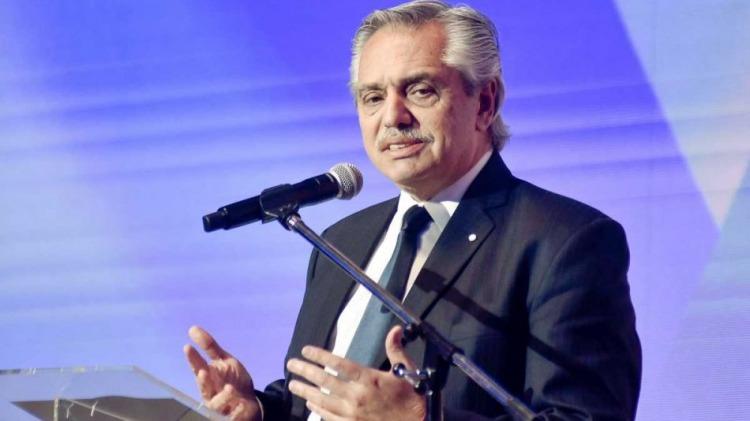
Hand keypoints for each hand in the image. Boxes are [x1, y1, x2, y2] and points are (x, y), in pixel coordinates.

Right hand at [184, 326, 261, 420]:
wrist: (249, 401)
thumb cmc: (232, 380)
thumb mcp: (225, 361)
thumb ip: (210, 347)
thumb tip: (193, 329)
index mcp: (208, 377)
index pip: (197, 367)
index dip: (193, 359)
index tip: (187, 347)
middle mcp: (210, 392)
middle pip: (204, 387)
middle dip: (203, 381)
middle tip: (203, 372)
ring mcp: (220, 405)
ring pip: (217, 403)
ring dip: (223, 397)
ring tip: (230, 388)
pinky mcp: (231, 415)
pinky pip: (233, 415)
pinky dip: (236, 410)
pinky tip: (241, 403)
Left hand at [286, 325, 425, 420]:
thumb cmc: (412, 397)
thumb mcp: (406, 370)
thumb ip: (396, 349)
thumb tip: (395, 329)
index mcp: (369, 379)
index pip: (338, 364)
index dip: (320, 356)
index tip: (305, 350)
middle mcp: (357, 396)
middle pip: (324, 381)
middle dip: (305, 371)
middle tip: (291, 364)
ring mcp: (353, 414)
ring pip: (322, 401)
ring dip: (305, 391)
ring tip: (293, 384)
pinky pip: (329, 417)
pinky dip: (318, 410)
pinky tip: (310, 404)